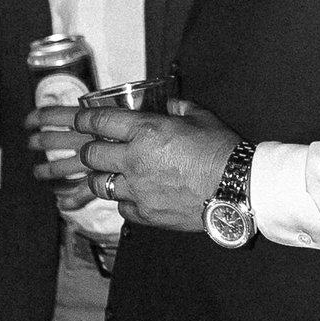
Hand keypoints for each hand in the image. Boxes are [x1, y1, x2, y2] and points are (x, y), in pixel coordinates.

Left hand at [73, 101, 239, 229]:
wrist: (239, 189)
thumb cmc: (224, 152)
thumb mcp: (202, 119)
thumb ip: (181, 110)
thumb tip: (171, 107)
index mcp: (147, 131)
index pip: (98, 122)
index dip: (82, 119)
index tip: (80, 120)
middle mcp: (135, 160)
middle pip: (90, 155)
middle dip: (88, 151)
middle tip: (94, 149)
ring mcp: (138, 190)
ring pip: (99, 184)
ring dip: (101, 177)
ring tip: (109, 174)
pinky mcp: (146, 213)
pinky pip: (121, 207)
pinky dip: (123, 201)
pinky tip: (133, 196)